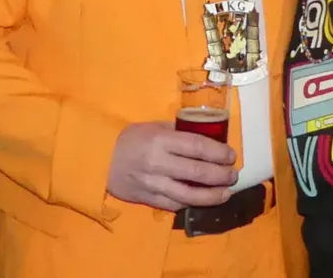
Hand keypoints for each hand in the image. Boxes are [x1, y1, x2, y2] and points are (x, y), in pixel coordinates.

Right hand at [106, 122, 237, 210]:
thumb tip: (205, 136)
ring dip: (212, 196)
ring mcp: (153, 184)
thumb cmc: (130, 139)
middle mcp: (159, 163)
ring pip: (189, 195)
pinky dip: (191, 204)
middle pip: (198, 173)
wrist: (99, 159)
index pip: (198, 147)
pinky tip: (202, 201)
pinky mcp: (147, 200)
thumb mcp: (154, 127)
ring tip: (226, 193)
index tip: (232, 156)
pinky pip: (174, 205)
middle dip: (221, 175)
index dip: (219, 153)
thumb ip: (178, 132)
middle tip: (233, 175)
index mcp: (162, 140)